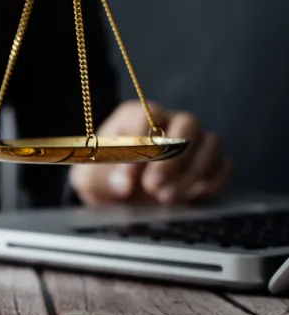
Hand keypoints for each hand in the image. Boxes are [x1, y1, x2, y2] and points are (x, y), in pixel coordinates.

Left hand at [70, 100, 232, 205]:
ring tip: (167, 198)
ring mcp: (194, 140)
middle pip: (187, 123)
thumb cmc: (104, 180)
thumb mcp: (90, 179)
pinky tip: (193, 198)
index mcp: (134, 116)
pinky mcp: (211, 163)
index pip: (146, 116)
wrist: (118, 197)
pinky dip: (214, 182)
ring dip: (192, 174)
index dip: (138, 146)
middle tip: (152, 187)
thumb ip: (102, 178)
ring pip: (210, 142)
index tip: (125, 181)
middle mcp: (169, 121)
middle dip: (172, 159)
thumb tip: (123, 184)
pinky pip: (225, 164)